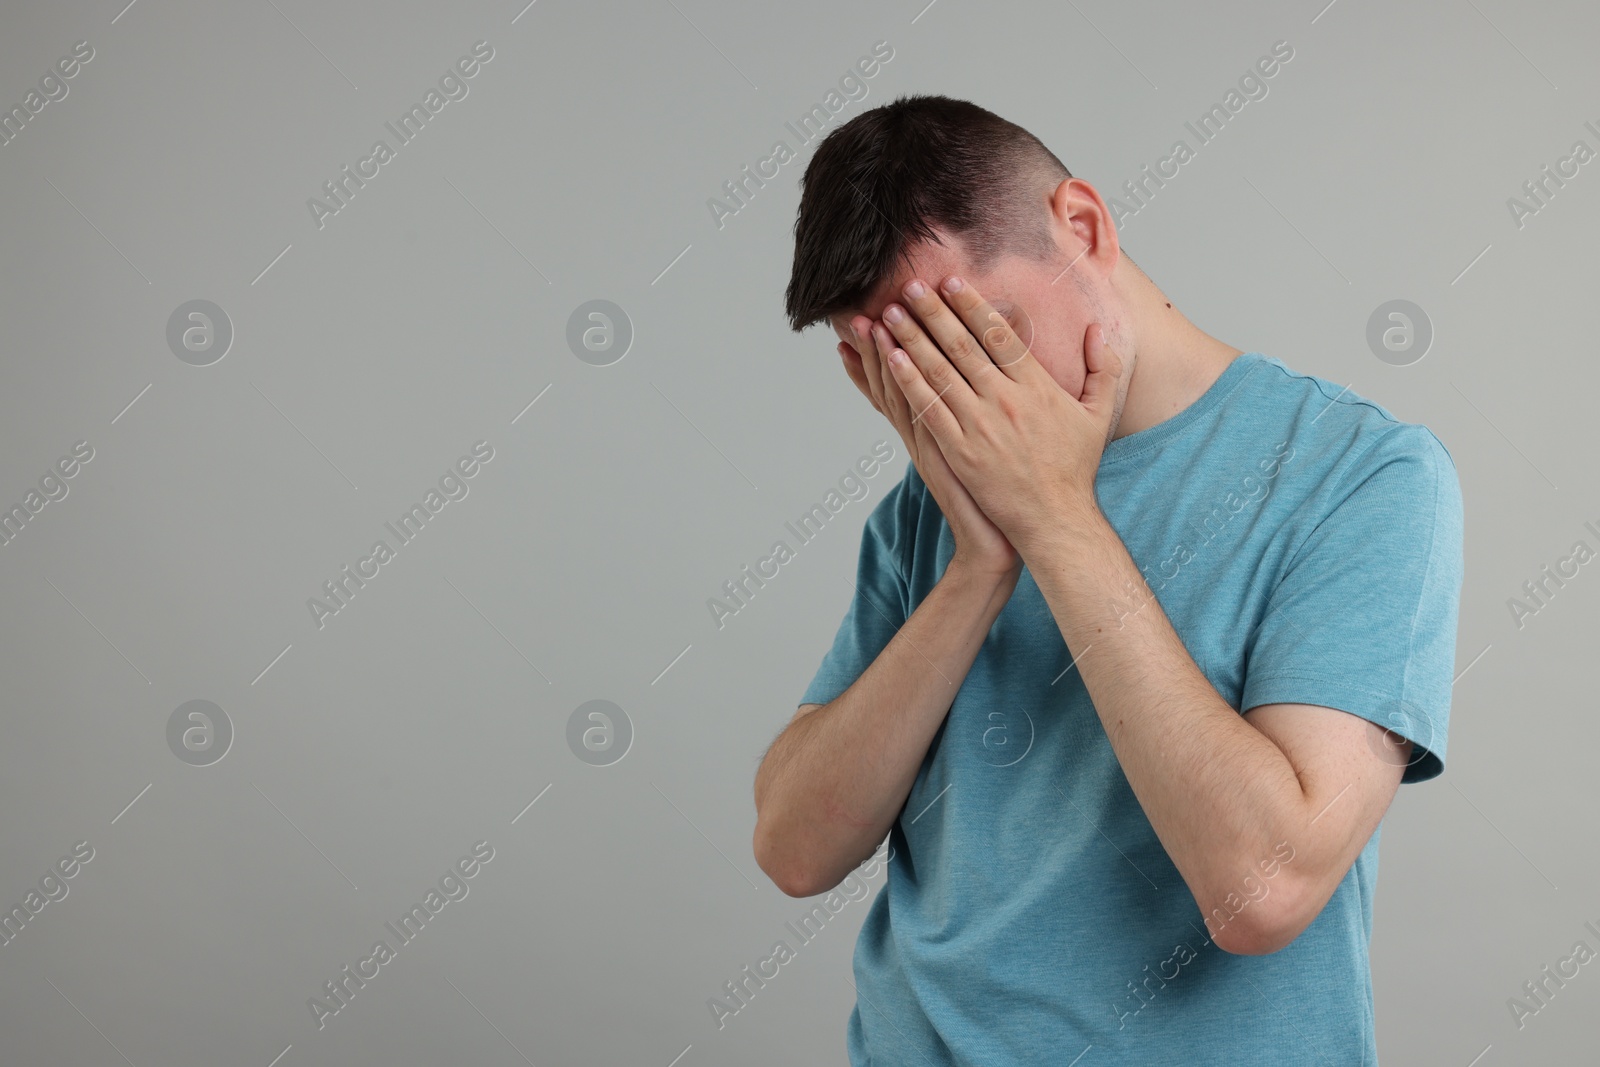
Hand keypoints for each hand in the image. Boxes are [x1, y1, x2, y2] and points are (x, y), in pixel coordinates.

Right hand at [835, 315, 1020, 581]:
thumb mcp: (972, 452)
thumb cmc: (993, 496)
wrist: (992, 540)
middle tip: (856, 313)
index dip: (881, 354)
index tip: (866, 322)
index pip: (901, 382)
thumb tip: (974, 387)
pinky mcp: (942, 452)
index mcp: (932, 427)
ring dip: (884, 356)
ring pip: (901, 390)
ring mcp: (929, 441)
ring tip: (870, 323)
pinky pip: (917, 410)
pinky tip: (894, 359)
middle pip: (894, 380)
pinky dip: (904, 385)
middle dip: (875, 346)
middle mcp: (924, 431)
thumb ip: (969, 419)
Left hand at [876, 276, 1122, 553]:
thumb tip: (1097, 329)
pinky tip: (891, 360)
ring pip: (939, 372)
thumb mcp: (1100, 414)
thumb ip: (1104, 368)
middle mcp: (1005, 400)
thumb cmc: (1075, 468)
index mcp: (1036, 386)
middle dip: (933, 312)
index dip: (972, 305)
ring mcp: (979, 426)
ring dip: (912, 339)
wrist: (1054, 520)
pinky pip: (929, 409)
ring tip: (890, 314)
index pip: (998, 334)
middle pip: (962, 345)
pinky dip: (909, 381)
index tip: (950, 281)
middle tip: (909, 285)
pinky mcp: (959, 451)